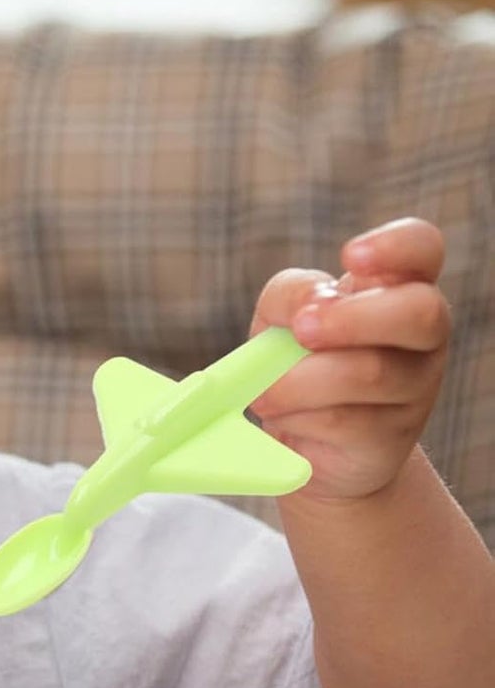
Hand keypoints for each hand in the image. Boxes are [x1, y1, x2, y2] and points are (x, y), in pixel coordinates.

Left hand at [248, 219, 449, 502]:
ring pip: (370, 373)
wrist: (307, 442)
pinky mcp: (391, 435)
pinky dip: (297, 415)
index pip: (422, 248)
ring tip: (264, 391)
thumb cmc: (297, 363)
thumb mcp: (281, 319)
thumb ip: (290, 296)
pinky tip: (283, 416)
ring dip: (299, 380)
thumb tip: (309, 308)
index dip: (395, 245)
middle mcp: (421, 334)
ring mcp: (415, 387)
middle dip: (351, 318)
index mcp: (397, 288)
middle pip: (420, 311)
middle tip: (302, 330)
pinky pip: (342, 419)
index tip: (348, 257)